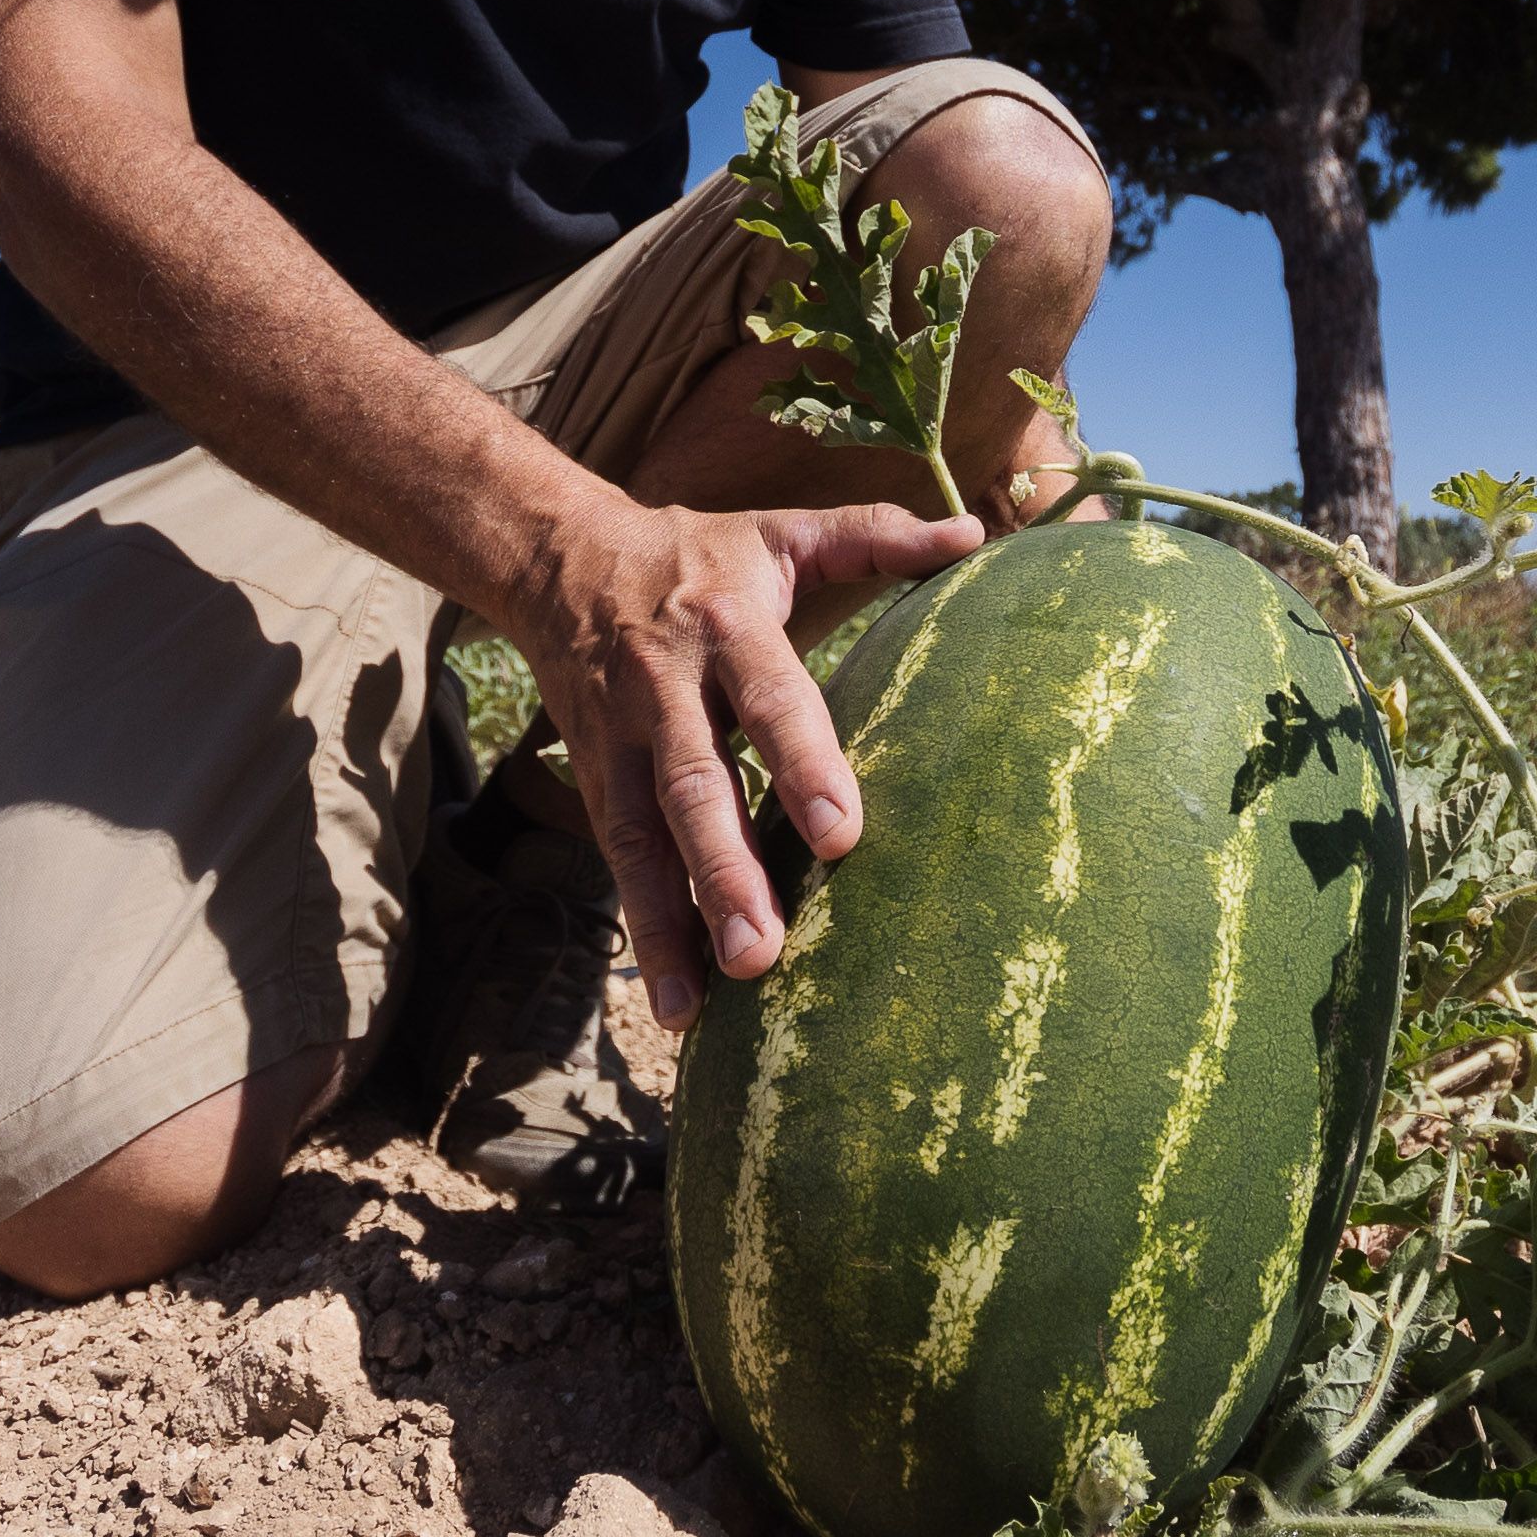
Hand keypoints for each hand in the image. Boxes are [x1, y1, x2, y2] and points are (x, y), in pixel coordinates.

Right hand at [507, 498, 982, 1028]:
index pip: (770, 699)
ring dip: (673, 921)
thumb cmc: (700, 555)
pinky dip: (647, 930)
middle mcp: (666, 688)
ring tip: (709, 999)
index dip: (802, 763)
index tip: (842, 833)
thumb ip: (878, 536)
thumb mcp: (783, 530)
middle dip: (725, 869)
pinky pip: (620, 861)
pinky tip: (678, 1006)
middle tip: (764, 950)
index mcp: (727, 624)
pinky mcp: (593, 779)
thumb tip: (976, 536)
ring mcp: (620, 740)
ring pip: (642, 837)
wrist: (560, 558)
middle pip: (693, 784)